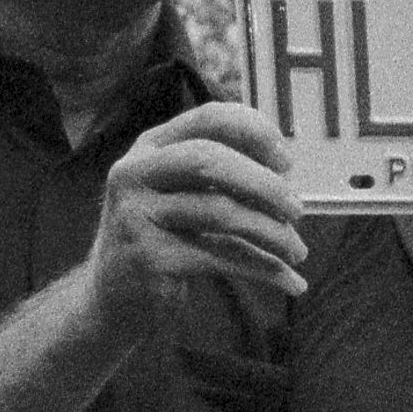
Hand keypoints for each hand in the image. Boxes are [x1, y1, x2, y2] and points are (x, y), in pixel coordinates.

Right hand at [86, 103, 307, 328]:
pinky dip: (265, 270)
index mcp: (150, 146)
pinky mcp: (149, 257)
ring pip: (220, 213)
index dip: (255, 132)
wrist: (114, 293)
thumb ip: (223, 175)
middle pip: (209, 160)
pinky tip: (291, 282)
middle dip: (264, 183)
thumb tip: (285, 175)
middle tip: (297, 210)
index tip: (286, 161)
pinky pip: (222, 257)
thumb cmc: (162, 234)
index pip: (208, 118)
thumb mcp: (183, 192)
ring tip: (298, 251)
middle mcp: (135, 173)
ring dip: (273, 234)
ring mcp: (137, 214)